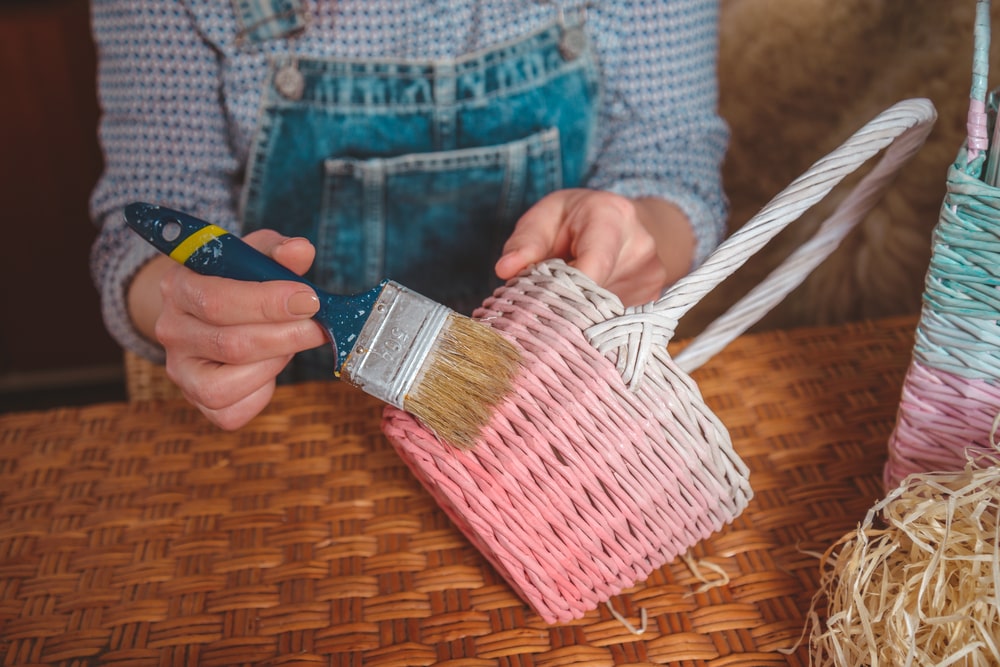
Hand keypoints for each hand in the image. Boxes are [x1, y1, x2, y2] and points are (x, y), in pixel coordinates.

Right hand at [129, 231, 326, 429]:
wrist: (205, 310)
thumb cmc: (236, 280)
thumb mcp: (253, 255)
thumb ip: (278, 251)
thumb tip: (301, 250)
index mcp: (179, 287)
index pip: (218, 301)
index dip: (269, 304)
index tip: (310, 300)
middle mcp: (172, 331)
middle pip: (231, 345)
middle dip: (286, 336)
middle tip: (318, 326)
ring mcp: (180, 370)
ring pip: (226, 385)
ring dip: (272, 365)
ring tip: (288, 345)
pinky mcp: (196, 400)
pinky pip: (231, 412)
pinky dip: (261, 395)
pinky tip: (269, 370)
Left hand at [494, 189, 694, 305]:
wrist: (623, 222)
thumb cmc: (576, 219)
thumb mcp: (544, 217)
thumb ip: (525, 242)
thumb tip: (504, 270)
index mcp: (611, 217)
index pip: (594, 263)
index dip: (565, 291)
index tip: (539, 306)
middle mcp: (640, 247)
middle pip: (598, 296)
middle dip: (565, 309)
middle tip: (538, 313)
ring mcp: (652, 277)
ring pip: (607, 316)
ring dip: (579, 319)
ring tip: (563, 306)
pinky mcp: (654, 301)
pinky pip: (619, 324)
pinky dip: (594, 325)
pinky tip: (582, 313)